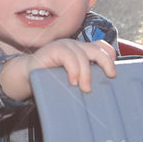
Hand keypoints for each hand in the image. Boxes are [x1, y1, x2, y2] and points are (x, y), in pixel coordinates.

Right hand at [2, 38, 116, 98]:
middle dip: (106, 62)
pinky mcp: (54, 49)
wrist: (29, 74)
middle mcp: (76, 46)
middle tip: (109, 77)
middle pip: (98, 49)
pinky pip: (68, 57)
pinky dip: (73, 69)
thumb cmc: (53, 79)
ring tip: (85, 88)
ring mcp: (65, 46)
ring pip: (83, 55)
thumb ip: (86, 79)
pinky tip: (72, 81)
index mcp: (82, 51)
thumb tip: (106, 95)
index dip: (110, 57)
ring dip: (86, 73)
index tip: (113, 73)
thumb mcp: (73, 78)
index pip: (102, 47)